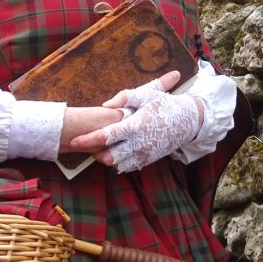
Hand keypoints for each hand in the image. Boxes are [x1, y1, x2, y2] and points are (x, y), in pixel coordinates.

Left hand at [68, 71, 203, 172]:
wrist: (188, 121)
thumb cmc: (165, 105)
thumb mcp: (148, 95)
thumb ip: (125, 97)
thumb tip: (105, 105)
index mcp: (135, 125)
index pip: (106, 136)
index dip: (87, 139)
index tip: (73, 140)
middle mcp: (139, 143)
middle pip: (108, 156)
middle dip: (96, 152)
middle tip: (93, 142)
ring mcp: (144, 154)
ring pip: (116, 164)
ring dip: (107, 157)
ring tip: (107, 145)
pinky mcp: (148, 160)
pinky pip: (127, 166)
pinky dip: (120, 161)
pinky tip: (120, 149)